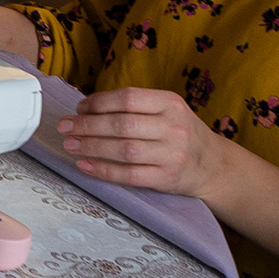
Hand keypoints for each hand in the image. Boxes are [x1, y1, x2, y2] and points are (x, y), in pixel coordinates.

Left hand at [54, 87, 228, 199]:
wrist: (213, 164)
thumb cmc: (181, 133)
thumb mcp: (168, 110)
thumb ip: (136, 107)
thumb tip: (87, 109)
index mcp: (171, 104)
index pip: (128, 98)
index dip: (99, 103)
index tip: (80, 108)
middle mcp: (173, 128)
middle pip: (122, 124)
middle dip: (88, 126)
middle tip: (65, 127)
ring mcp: (171, 155)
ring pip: (124, 150)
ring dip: (92, 147)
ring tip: (71, 144)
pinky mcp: (166, 179)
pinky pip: (129, 175)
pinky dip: (104, 170)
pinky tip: (86, 165)